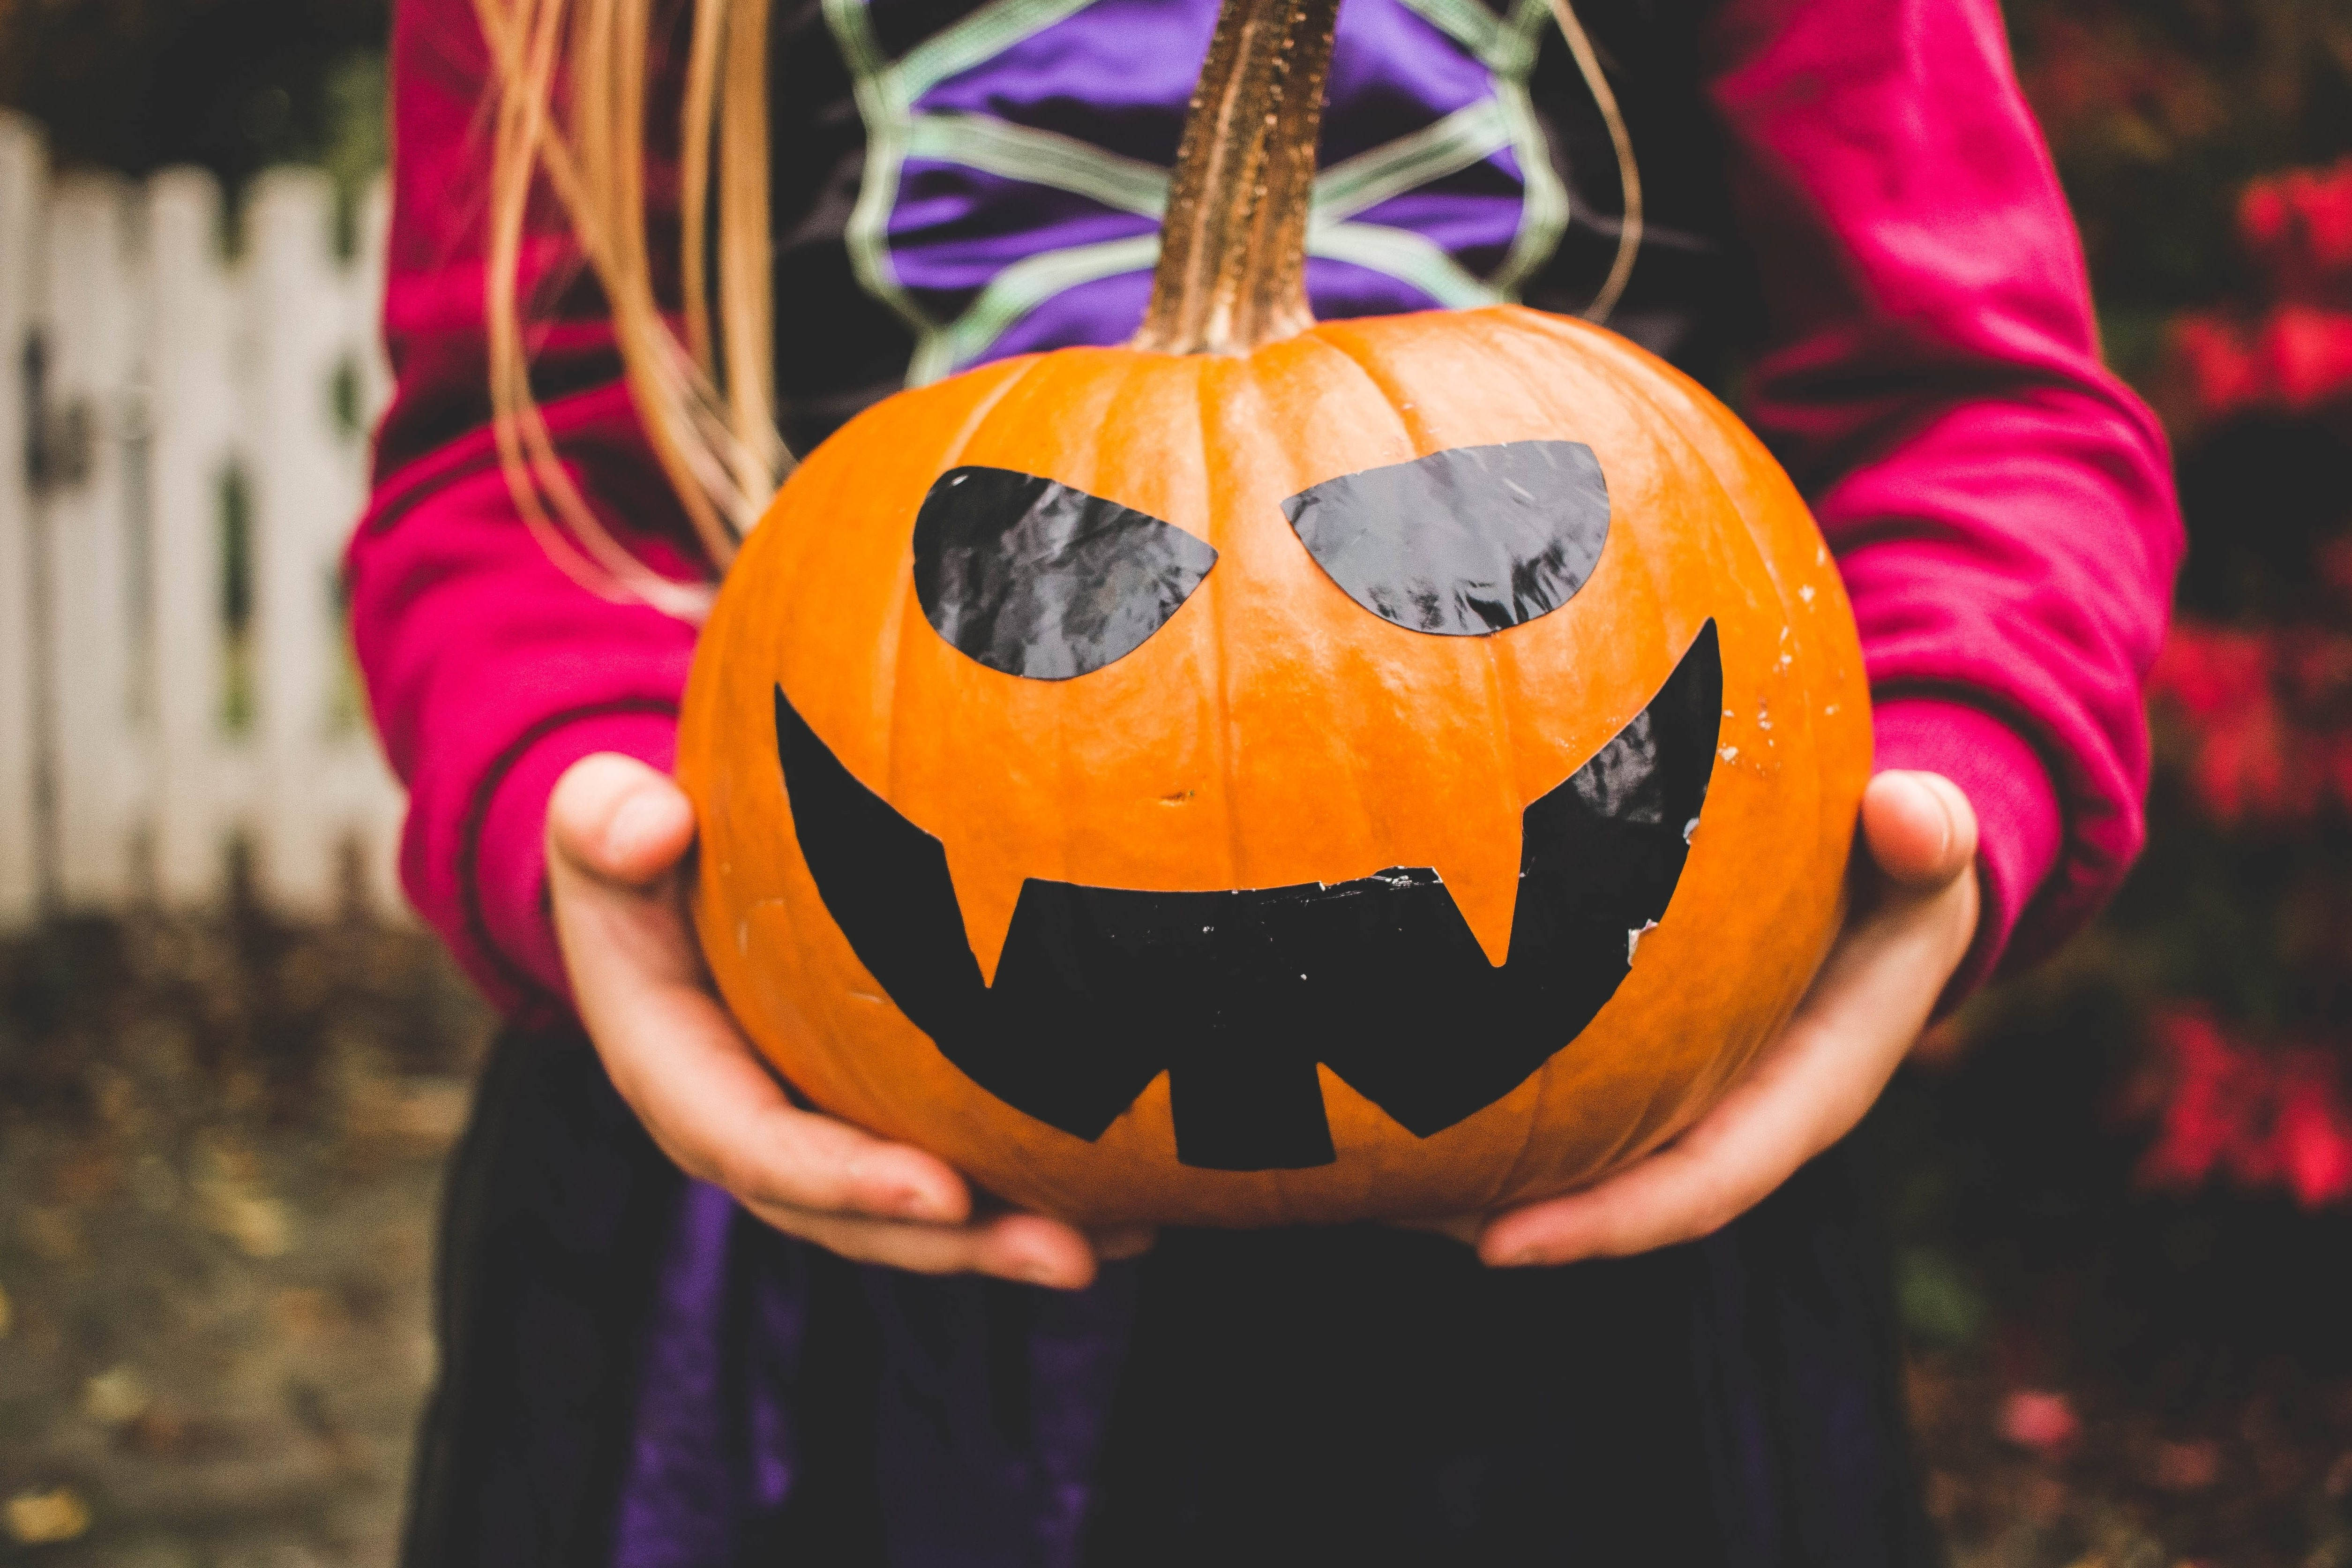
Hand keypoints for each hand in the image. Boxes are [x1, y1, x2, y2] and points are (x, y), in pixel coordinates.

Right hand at [547, 753, 1149, 1287]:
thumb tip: (649, 823)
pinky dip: (1038, 1183)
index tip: (940, 1194)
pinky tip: (1139, 1191)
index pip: (759, 1150)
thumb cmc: (637, 848)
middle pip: (855, 1215)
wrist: (666, 875)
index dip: (844, 1183)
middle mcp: (753, 1131)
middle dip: (958, 1245)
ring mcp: (820, 1132)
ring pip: (918, 1212)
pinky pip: (956, 1163)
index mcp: (682, 1080)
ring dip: (1016, 1234)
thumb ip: (603, 824)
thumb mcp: (598, 826)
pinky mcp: (875, 1117)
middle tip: (1067, 1253)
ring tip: (1126, 1241)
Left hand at [1436, 769, 1981, 1267]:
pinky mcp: (1649, 1058)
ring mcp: (1687, 1092)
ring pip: (1578, 1156)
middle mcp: (1735, 1114)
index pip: (1699, 1186)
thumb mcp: (1925, 847)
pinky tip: (1392, 1087)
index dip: (1603, 1223)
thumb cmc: (1904, 862)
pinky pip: (1566, 1096)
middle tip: (1388, 1214)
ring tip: (1364, 1175)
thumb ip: (1923, 836)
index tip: (1496, 1246)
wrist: (1892, 868)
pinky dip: (1489, 1101)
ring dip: (1479, 1175)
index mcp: (1804, 1092)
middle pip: (1615, 1195)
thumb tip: (1905, 815)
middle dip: (1509, 1216)